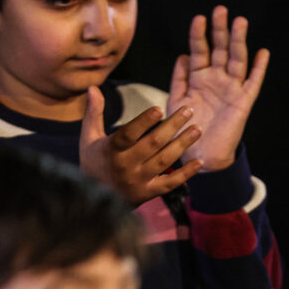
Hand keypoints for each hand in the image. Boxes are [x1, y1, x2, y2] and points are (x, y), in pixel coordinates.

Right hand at [79, 85, 203, 204]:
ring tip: (197, 129)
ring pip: (164, 160)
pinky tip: (199, 162)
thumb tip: (92, 87)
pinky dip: (186, 174)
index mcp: (111, 150)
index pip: (128, 134)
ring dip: (182, 144)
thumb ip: (94, 113)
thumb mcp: (88, 138)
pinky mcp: (148, 193)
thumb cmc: (93, 163)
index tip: (159, 109)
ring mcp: (138, 181)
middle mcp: (126, 166)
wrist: (92, 201)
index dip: (143, 122)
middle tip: (188, 110)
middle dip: (172, 126)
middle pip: (153, 143)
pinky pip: (170, 183)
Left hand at [167, 6, 269, 171]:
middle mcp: (217, 79)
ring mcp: (232, 88)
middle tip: (221, 10)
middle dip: (220, 30)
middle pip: (220, 49)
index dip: (199, 35)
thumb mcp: (176, 101)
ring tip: (240, 22)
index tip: (198, 18)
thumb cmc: (186, 129)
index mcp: (199, 77)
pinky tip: (263, 53)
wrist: (200, 155)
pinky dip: (259, 68)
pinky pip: (253, 82)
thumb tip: (182, 55)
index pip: (200, 50)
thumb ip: (179, 79)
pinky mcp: (243, 101)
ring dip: (239, 41)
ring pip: (237, 60)